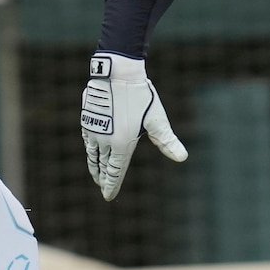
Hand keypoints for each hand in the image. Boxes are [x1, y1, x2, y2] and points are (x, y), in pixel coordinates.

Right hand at [81, 52, 186, 200]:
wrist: (117, 73)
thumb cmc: (140, 96)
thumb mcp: (157, 120)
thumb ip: (167, 141)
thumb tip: (182, 158)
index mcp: (121, 145)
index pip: (115, 172)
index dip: (112, 185)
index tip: (108, 196)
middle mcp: (105, 141)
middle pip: (102, 166)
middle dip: (103, 178)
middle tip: (102, 187)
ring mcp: (94, 130)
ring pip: (92, 154)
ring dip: (94, 166)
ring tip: (95, 173)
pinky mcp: (87, 118)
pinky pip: (87, 140)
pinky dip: (90, 149)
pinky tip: (91, 150)